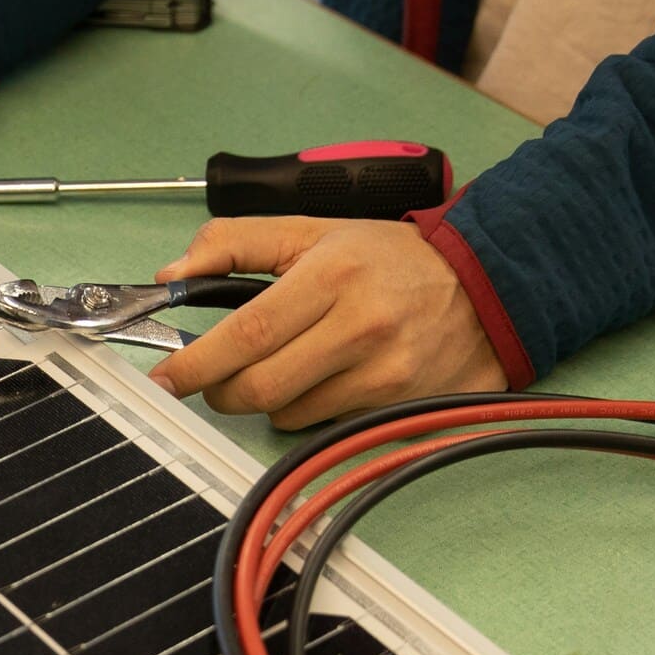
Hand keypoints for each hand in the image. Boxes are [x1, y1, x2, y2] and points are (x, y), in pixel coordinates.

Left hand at [145, 217, 506, 427]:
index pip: (248, 331)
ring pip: (289, 413)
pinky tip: (329, 378)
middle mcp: (359, 327)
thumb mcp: (314, 230)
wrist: (488, 286)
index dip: (198, 362)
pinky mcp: (398, 405)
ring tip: (291, 364)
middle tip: (214, 379)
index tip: (166, 379)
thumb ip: (236, 243)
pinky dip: (310, 409)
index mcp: (332, 275)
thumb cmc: (391, 258)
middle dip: (223, 391)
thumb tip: (172, 275)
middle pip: (260, 387)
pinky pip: (325, 424)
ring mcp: (383, 373)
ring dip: (269, 400)